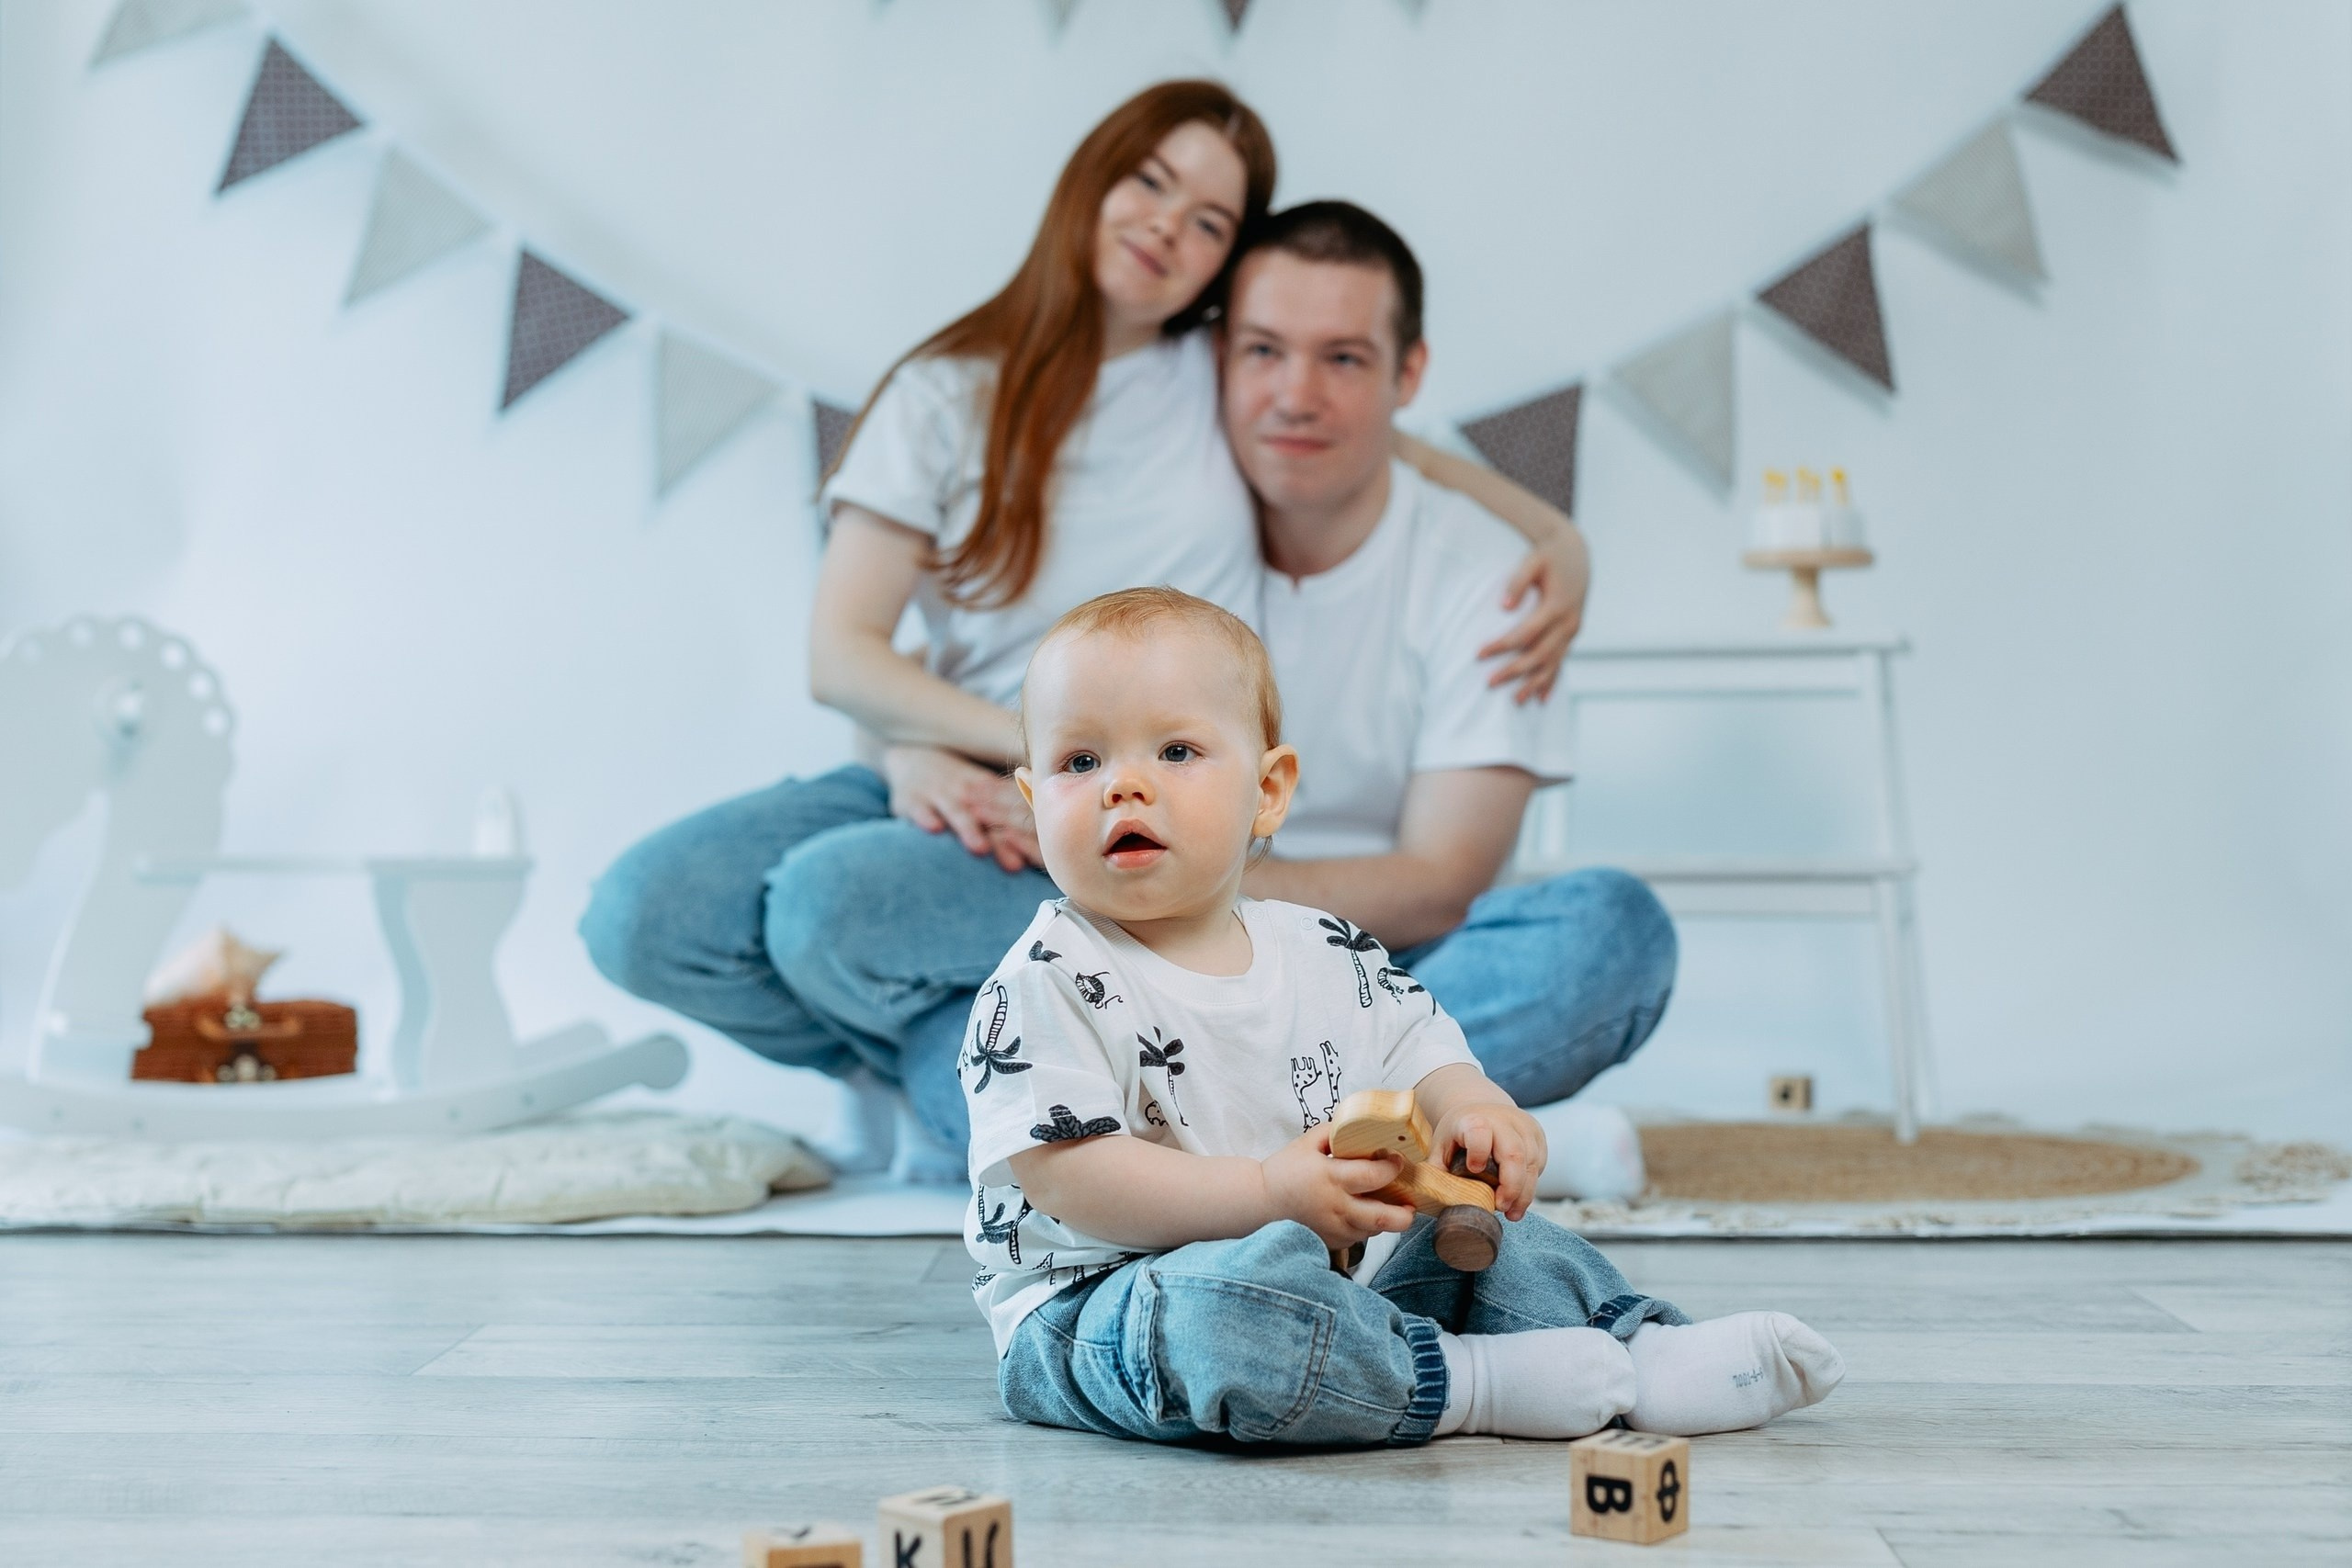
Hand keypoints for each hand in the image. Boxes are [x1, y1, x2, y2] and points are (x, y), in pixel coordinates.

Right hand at [879, 745, 1042, 872]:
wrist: (909, 752)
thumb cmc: (954, 780)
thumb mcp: (980, 785)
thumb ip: (1007, 810)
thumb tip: (1044, 841)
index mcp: (988, 788)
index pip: (1010, 809)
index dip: (1024, 830)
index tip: (1039, 852)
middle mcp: (965, 790)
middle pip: (987, 816)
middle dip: (1002, 839)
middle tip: (1016, 865)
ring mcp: (937, 793)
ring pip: (956, 811)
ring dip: (968, 829)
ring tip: (980, 849)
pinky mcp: (909, 798)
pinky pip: (917, 808)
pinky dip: (925, 817)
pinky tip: (935, 829)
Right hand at [1260, 1126, 1416, 1249]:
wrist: (1260, 1202)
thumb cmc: (1284, 1170)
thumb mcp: (1308, 1142)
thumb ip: (1336, 1133)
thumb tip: (1364, 1127)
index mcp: (1331, 1177)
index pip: (1374, 1176)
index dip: (1393, 1168)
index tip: (1398, 1161)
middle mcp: (1336, 1206)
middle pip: (1383, 1217)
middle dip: (1405, 1214)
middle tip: (1411, 1204)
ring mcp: (1334, 1228)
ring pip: (1374, 1230)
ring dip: (1386, 1220)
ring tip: (1389, 1207)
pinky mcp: (1331, 1242)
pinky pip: (1358, 1237)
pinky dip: (1365, 1227)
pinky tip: (1361, 1214)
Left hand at [1430, 1102, 1547, 1220]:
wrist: (1482, 1108)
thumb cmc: (1460, 1133)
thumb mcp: (1442, 1144)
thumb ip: (1437, 1169)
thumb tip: (1437, 1196)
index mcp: (1474, 1119)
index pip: (1480, 1132)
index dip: (1479, 1152)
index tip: (1474, 1170)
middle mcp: (1503, 1120)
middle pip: (1514, 1154)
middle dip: (1510, 1186)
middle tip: (1500, 1207)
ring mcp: (1524, 1127)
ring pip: (1531, 1164)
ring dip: (1523, 1194)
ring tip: (1511, 1214)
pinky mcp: (1538, 1137)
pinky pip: (1538, 1166)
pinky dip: (1529, 1188)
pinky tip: (1518, 1202)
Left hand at [1480, 524, 1588, 703]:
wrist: (1576, 554)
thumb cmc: (1549, 556)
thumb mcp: (1533, 561)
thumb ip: (1518, 582)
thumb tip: (1504, 607)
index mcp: (1558, 605)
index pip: (1525, 633)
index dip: (1502, 646)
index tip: (1479, 654)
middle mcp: (1568, 623)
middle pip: (1539, 654)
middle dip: (1515, 670)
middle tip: (1489, 683)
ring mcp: (1572, 632)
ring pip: (1552, 663)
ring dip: (1534, 683)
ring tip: (1515, 700)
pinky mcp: (1571, 635)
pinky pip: (1561, 662)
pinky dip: (1551, 681)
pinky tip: (1541, 699)